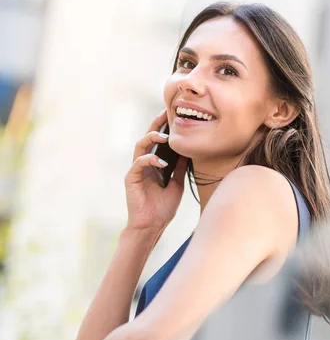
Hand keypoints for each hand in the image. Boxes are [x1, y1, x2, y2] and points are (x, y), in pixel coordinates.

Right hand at [124, 109, 188, 231]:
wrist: (152, 226)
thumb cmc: (163, 208)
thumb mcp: (176, 184)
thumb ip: (179, 169)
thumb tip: (188, 153)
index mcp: (154, 164)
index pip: (158, 142)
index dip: (165, 128)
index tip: (174, 116)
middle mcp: (144, 164)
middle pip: (147, 138)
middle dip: (156, 125)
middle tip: (166, 113)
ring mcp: (136, 170)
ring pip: (140, 147)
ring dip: (151, 138)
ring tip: (164, 136)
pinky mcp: (131, 179)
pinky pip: (138, 164)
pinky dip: (149, 160)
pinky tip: (160, 161)